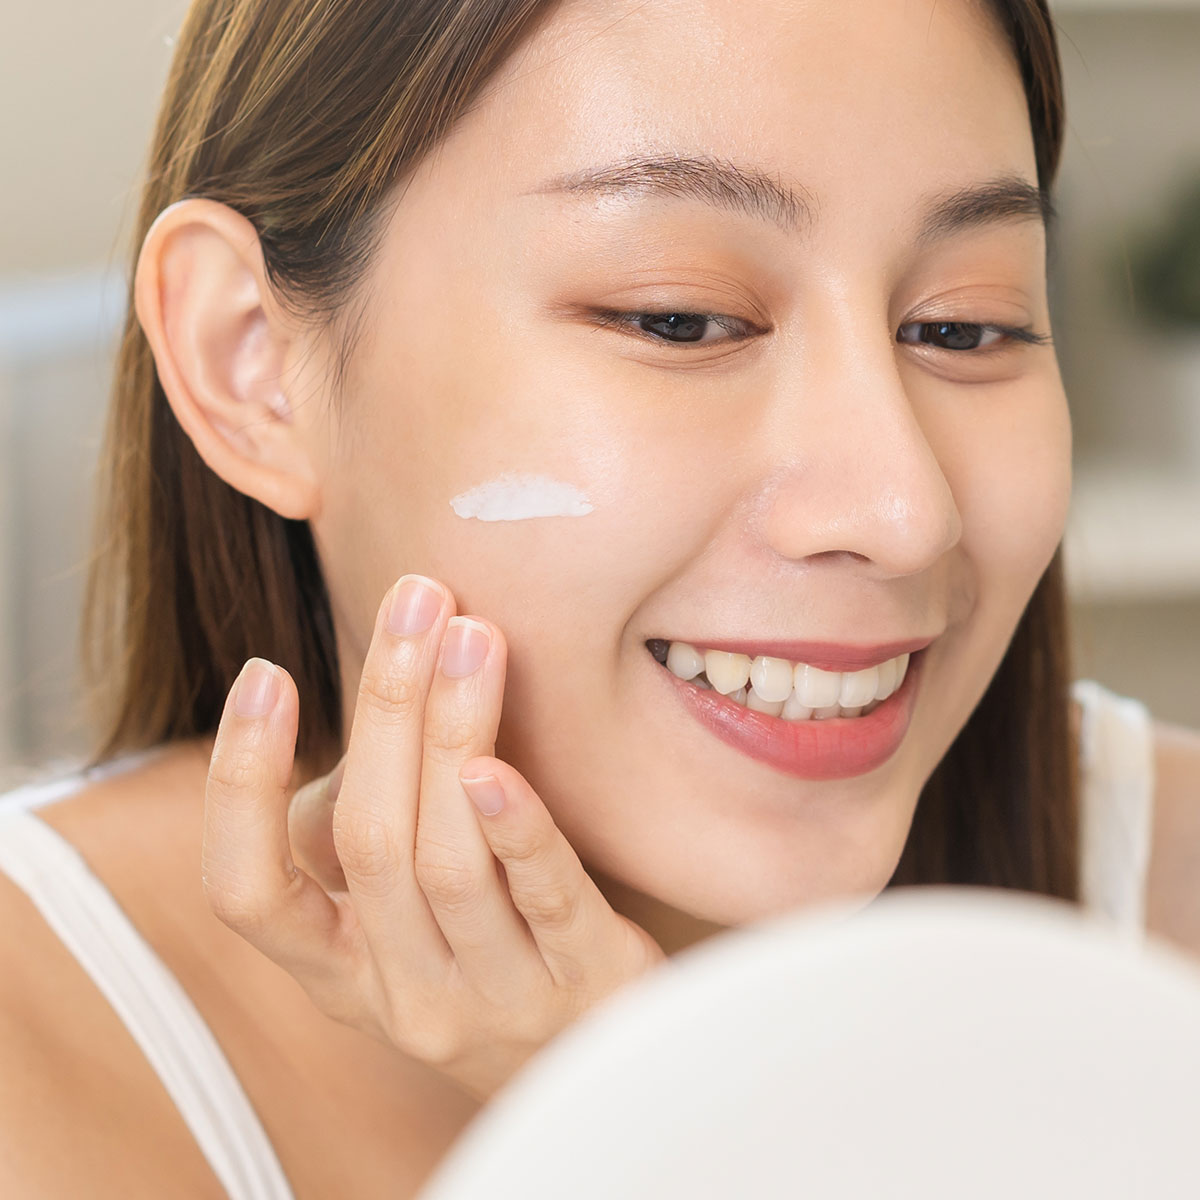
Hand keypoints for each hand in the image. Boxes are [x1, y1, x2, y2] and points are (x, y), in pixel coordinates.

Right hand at [201, 574, 666, 1102]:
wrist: (601, 1052)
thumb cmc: (490, 945)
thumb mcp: (405, 907)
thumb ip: (371, 819)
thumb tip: (374, 696)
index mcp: (341, 970)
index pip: (247, 893)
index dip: (241, 787)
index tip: (267, 674)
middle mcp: (405, 996)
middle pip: (369, 843)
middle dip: (386, 706)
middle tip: (415, 601)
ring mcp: (495, 1000)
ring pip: (448, 861)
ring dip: (450, 734)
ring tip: (470, 635)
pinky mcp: (586, 985)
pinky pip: (544, 902)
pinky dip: (517, 830)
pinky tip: (498, 764)